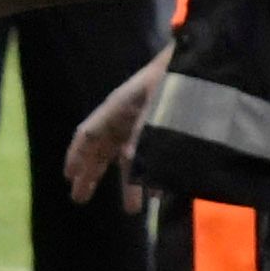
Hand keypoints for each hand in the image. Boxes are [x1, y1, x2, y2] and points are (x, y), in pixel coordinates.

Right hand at [63, 40, 173, 205]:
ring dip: (129, 182)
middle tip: (80, 199)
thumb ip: (142, 136)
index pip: (89, 134)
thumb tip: (131, 165)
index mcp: (117, 108)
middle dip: (92, 173)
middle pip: (103, 148)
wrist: (201, 61)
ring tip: (131, 209)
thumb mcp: (156, 107)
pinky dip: (152, 173)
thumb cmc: (174, 80)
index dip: (77, 156)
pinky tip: (158, 192)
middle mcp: (126, 116)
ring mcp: (143, 121)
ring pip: (129, 156)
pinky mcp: (163, 126)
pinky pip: (151, 154)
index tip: (68, 177)